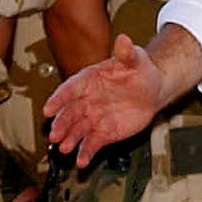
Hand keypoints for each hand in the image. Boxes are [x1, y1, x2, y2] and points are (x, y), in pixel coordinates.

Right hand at [43, 35, 166, 167]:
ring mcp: (93, 118)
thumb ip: (127, 53)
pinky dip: (85, 153)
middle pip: (69, 113)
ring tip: (64, 148)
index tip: (48, 109)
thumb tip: (123, 39)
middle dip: (60, 124)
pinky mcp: (103, 133)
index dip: (59, 99)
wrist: (152, 90)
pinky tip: (81, 162)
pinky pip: (91, 144)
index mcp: (88, 80)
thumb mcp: (135, 60)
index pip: (69, 89)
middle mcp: (86, 101)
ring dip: (69, 140)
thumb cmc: (140, 71)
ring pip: (77, 130)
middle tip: (54, 134)